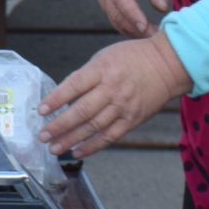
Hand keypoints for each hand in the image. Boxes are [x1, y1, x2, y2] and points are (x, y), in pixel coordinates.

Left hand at [37, 32, 192, 159]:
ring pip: (93, 127)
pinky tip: (77, 152)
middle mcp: (112, 89)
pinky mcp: (132, 119)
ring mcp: (123, 106)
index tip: (41, 110)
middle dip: (59, 125)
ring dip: (71, 139)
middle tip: (42, 135)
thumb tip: (62, 95)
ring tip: (54, 148)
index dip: (56, 99)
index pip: (74, 85)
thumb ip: (85, 76)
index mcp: (102, 69)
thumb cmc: (132, 57)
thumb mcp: (105, 57)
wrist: (167, 65)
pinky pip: (110, 136)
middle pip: (82, 110)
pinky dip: (93, 146)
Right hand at [94, 0, 172, 36]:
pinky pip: (115, 20)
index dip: (131, 13)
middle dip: (135, 27)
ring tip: (153, 36)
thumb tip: (162, 8)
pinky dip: (128, 28)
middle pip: (116, 13)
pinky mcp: (106, 4)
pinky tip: (144, 32)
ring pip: (114, 20)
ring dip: (132, 31)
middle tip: (156, 36)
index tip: (145, 27)